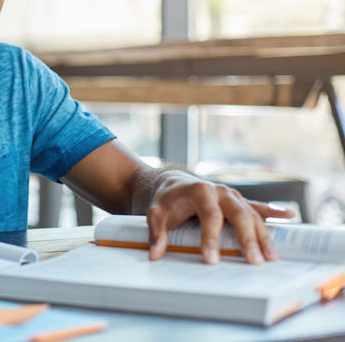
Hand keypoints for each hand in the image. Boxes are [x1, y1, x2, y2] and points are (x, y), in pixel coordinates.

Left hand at [146, 171, 292, 264]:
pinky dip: (273, 211)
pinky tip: (289, 216)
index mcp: (200, 191)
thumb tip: (155, 254)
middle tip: (253, 261)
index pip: (209, 216)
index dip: (211, 238)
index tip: (212, 259)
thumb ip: (156, 232)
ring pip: (252, 214)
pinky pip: (258, 206)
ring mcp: (232, 195)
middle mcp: (220, 191)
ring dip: (263, 236)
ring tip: (271, 257)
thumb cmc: (166, 199)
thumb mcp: (156, 213)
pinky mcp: (238, 201)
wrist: (173, 182)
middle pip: (238, 215)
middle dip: (247, 239)